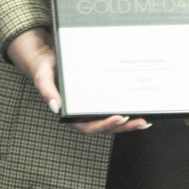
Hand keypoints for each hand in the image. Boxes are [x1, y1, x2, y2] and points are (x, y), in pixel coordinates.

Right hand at [6, 26, 147, 134]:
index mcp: (70, 114)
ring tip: (144, 121)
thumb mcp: (43, 77)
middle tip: (139, 122)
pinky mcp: (99, 102)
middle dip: (123, 127)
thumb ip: (46, 90)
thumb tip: (55, 106)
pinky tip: (140, 110)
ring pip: (113, 122)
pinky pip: (114, 110)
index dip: (104, 125)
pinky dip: (127, 112)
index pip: (89, 126)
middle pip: (105, 127)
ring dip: (129, 123)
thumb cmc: (47, 69)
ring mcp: (92, 110)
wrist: (51, 60)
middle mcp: (83, 115)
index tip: (118, 118)